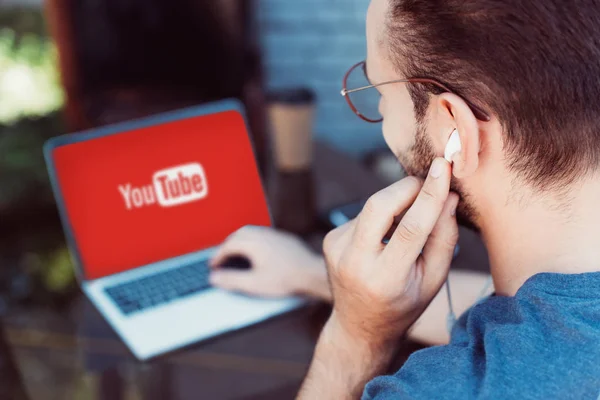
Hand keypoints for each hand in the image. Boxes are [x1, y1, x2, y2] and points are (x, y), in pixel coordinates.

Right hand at [208, 225, 328, 298]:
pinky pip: (263, 234)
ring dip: (240, 240)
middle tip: (221, 257)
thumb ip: (232, 280)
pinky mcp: (284, 238)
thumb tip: (214, 278)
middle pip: (238, 234)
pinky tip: (256, 251)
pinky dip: (253, 240)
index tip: (213, 265)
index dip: (218, 256)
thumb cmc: (286, 279)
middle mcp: (263, 234)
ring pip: (251, 232)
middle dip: (227, 245)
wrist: (311, 273)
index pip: (228, 246)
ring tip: (236, 252)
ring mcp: (275, 235)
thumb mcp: (254, 284)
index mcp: (252, 243)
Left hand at [323, 157, 458, 346]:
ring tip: (409, 221)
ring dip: (397, 202)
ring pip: (371, 206)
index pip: (410, 228)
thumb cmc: (404, 303)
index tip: (442, 167)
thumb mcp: (433, 279)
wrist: (359, 325)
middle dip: (408, 186)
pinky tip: (386, 234)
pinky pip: (363, 214)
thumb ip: (445, 238)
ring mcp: (336, 249)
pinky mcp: (330, 239)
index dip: (429, 195)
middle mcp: (354, 262)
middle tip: (430, 181)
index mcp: (385, 279)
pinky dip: (382, 214)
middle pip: (379, 205)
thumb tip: (450, 196)